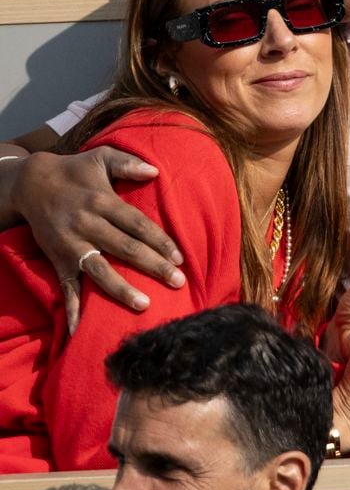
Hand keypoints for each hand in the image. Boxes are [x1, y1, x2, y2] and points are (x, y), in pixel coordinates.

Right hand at [10, 148, 184, 332]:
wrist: (30, 183)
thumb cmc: (74, 170)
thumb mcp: (101, 158)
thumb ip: (128, 163)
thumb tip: (155, 171)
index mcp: (103, 202)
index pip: (137, 224)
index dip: (159, 241)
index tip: (179, 257)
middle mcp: (89, 224)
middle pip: (126, 248)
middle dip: (153, 266)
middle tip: (178, 282)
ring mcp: (72, 244)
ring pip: (100, 270)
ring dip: (122, 289)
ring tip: (145, 304)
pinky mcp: (58, 259)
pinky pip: (67, 287)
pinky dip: (72, 309)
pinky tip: (78, 331)